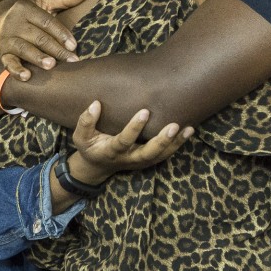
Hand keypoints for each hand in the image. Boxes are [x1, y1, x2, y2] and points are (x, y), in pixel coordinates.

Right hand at [0, 0, 86, 79]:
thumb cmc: (30, 12)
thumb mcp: (44, 1)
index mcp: (25, 9)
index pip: (46, 22)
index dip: (61, 34)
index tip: (74, 45)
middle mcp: (13, 23)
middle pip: (38, 37)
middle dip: (56, 50)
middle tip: (72, 60)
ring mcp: (6, 38)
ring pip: (24, 49)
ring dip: (38, 58)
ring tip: (52, 65)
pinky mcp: (1, 53)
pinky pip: (8, 63)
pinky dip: (16, 70)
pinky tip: (27, 77)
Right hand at [70, 101, 192, 179]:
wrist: (98, 167)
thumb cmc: (90, 147)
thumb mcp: (81, 137)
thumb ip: (85, 121)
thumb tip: (96, 104)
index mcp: (111, 151)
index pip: (124, 141)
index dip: (134, 128)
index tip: (144, 112)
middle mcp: (128, 158)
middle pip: (148, 154)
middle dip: (161, 141)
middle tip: (174, 126)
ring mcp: (140, 161)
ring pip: (160, 156)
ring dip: (175, 143)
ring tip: (189, 128)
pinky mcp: (149, 161)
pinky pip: (165, 155)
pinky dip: (178, 144)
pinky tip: (189, 130)